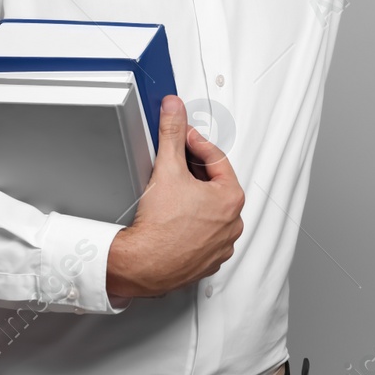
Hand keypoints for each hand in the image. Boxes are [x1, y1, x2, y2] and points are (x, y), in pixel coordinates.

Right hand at [106, 95, 243, 298]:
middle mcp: (232, 223)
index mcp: (231, 199)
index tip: (184, 137)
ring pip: (210, 211)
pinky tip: (174, 219)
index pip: (216, 159)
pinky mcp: (206, 261)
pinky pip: (203, 235)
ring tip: (172, 192)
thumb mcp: (167, 168)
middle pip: (215, 185)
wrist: (142, 264)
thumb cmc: (159, 227)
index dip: (196, 143)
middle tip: (176, 162)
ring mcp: (220, 245)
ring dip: (194, 198)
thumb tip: (175, 110)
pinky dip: (191, 224)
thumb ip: (172, 133)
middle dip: (195, 171)